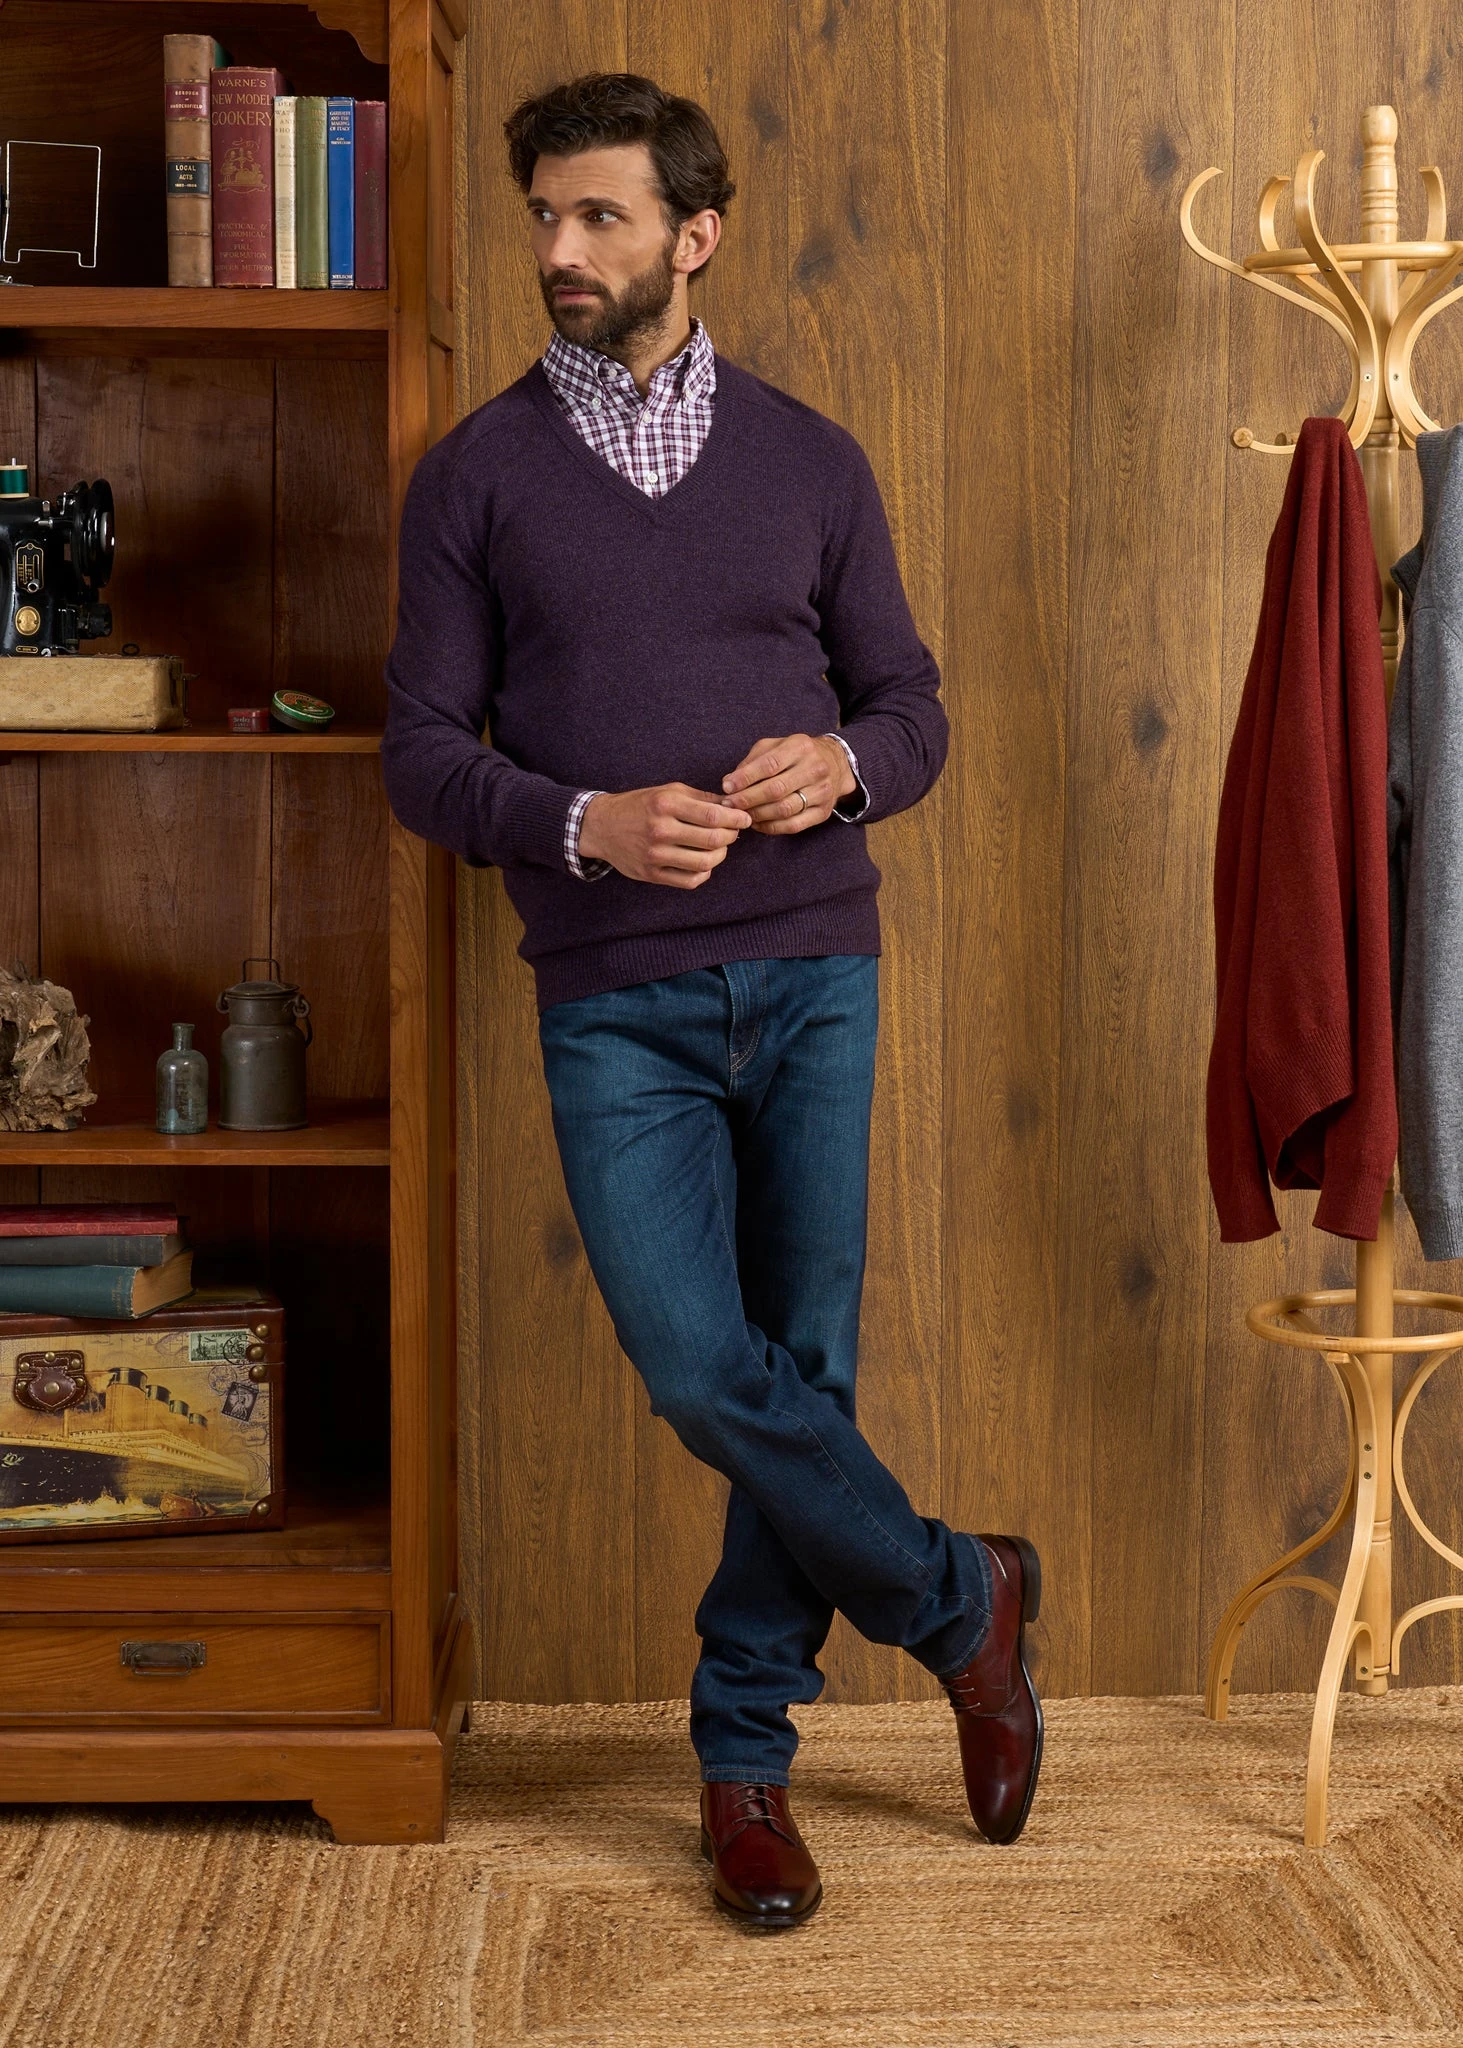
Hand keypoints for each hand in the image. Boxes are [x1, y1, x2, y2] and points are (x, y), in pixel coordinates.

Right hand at [579, 784, 752, 887]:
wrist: (602, 826)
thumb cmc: (639, 806)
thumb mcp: (667, 791)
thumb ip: (700, 798)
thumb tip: (732, 805)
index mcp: (665, 804)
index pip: (712, 816)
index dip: (735, 819)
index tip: (745, 819)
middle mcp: (660, 830)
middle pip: (712, 840)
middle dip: (730, 836)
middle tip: (733, 832)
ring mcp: (655, 855)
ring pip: (705, 863)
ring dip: (720, 855)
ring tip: (719, 847)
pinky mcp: (652, 874)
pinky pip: (690, 880)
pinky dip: (704, 873)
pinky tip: (703, 863)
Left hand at [720, 734, 856, 833]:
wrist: (835, 764)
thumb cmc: (797, 755)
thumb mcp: (776, 746)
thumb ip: (752, 761)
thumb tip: (729, 782)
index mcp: (800, 747)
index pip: (769, 764)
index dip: (745, 778)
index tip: (726, 787)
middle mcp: (814, 768)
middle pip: (776, 789)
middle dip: (748, 799)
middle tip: (729, 805)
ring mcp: (821, 792)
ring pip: (784, 809)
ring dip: (758, 815)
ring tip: (741, 815)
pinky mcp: (823, 812)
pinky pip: (793, 825)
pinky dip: (771, 827)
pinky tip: (758, 824)